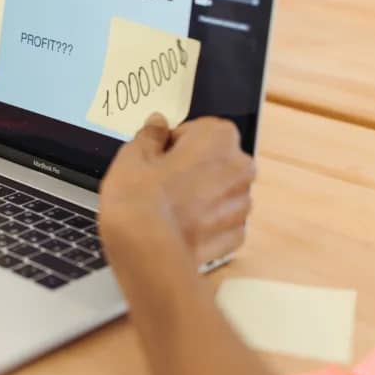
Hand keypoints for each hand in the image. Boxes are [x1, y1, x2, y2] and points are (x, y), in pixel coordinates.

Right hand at [99, 114, 254, 273]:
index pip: (198, 130)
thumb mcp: (133, 155)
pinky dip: (205, 224)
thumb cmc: (139, 197)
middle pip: (215, 160)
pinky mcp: (236, 237)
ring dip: (202, 196)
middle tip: (161, 182)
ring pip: (220, 193)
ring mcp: (241, 205)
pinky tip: (181, 228)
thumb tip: (158, 123)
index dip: (175, 144)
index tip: (158, 159)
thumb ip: (150, 135)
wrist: (147, 251)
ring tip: (170, 208)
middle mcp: (240, 168)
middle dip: (193, 168)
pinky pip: (221, 222)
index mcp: (219, 138)